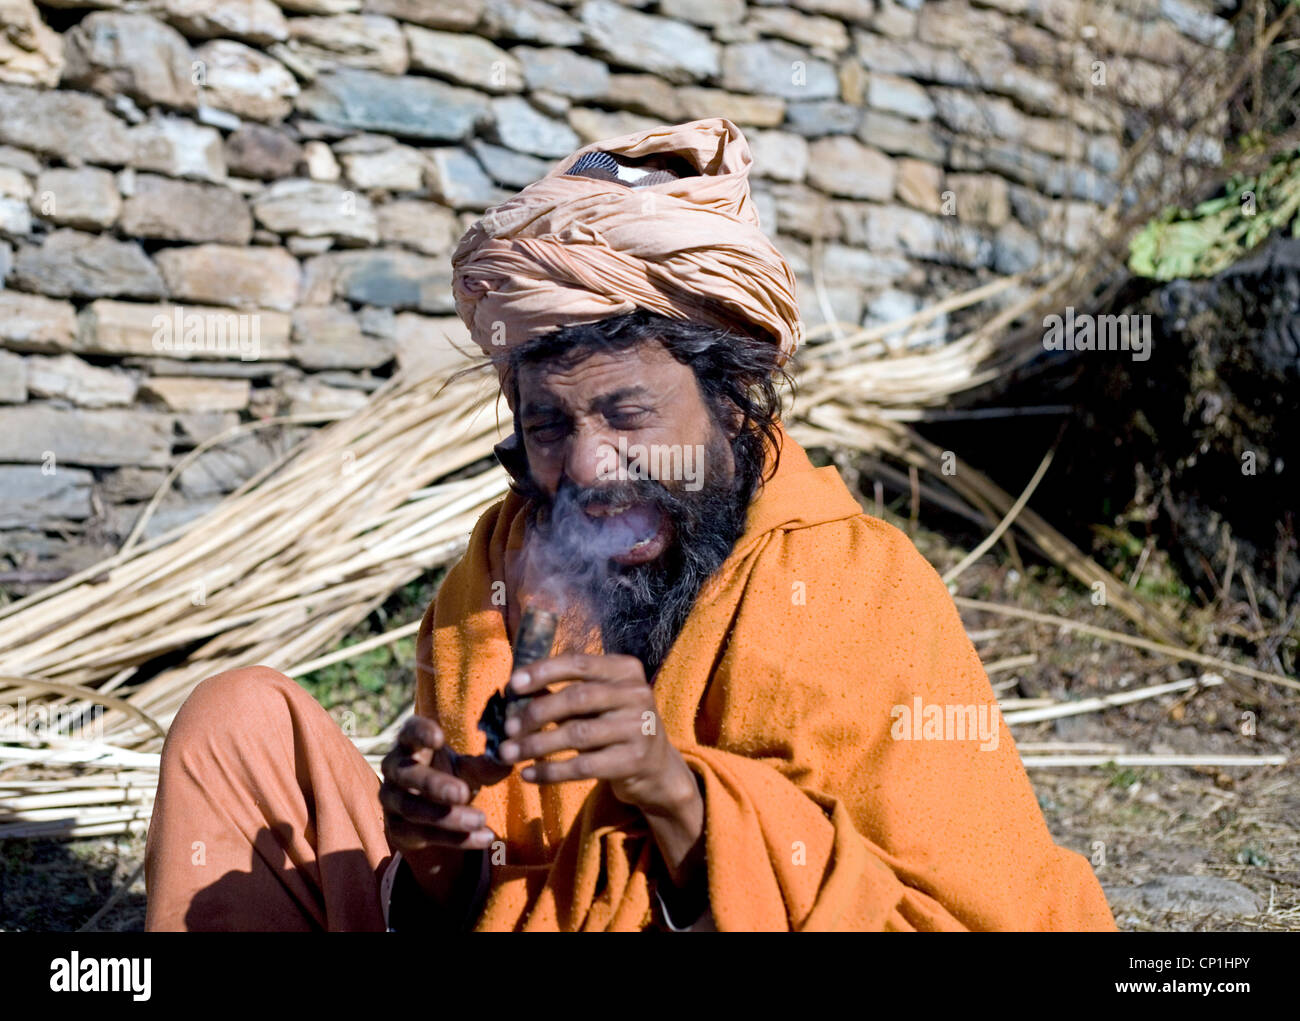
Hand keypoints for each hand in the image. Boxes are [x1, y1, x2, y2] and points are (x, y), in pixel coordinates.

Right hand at [380, 716, 509, 859]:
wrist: (430, 812)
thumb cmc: (449, 774)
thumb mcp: (467, 768)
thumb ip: (485, 765)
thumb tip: (508, 760)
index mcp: (410, 744)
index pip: (409, 732)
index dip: (421, 733)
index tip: (439, 738)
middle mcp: (395, 769)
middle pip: (410, 775)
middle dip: (435, 785)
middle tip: (463, 793)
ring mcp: (392, 800)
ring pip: (415, 809)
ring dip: (449, 817)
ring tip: (481, 820)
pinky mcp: (397, 830)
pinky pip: (425, 835)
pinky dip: (456, 838)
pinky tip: (483, 838)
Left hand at [496, 653, 696, 815]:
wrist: (656, 768)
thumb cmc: (615, 726)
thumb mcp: (597, 703)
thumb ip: (564, 692)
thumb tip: (515, 689)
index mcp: (625, 670)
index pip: (578, 663)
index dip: (542, 671)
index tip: (512, 684)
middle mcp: (637, 693)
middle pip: (576, 697)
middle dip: (536, 712)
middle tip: (507, 727)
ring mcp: (639, 727)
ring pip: (577, 734)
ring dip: (536, 744)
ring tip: (509, 753)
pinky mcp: (634, 761)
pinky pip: (583, 767)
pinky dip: (550, 771)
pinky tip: (528, 774)